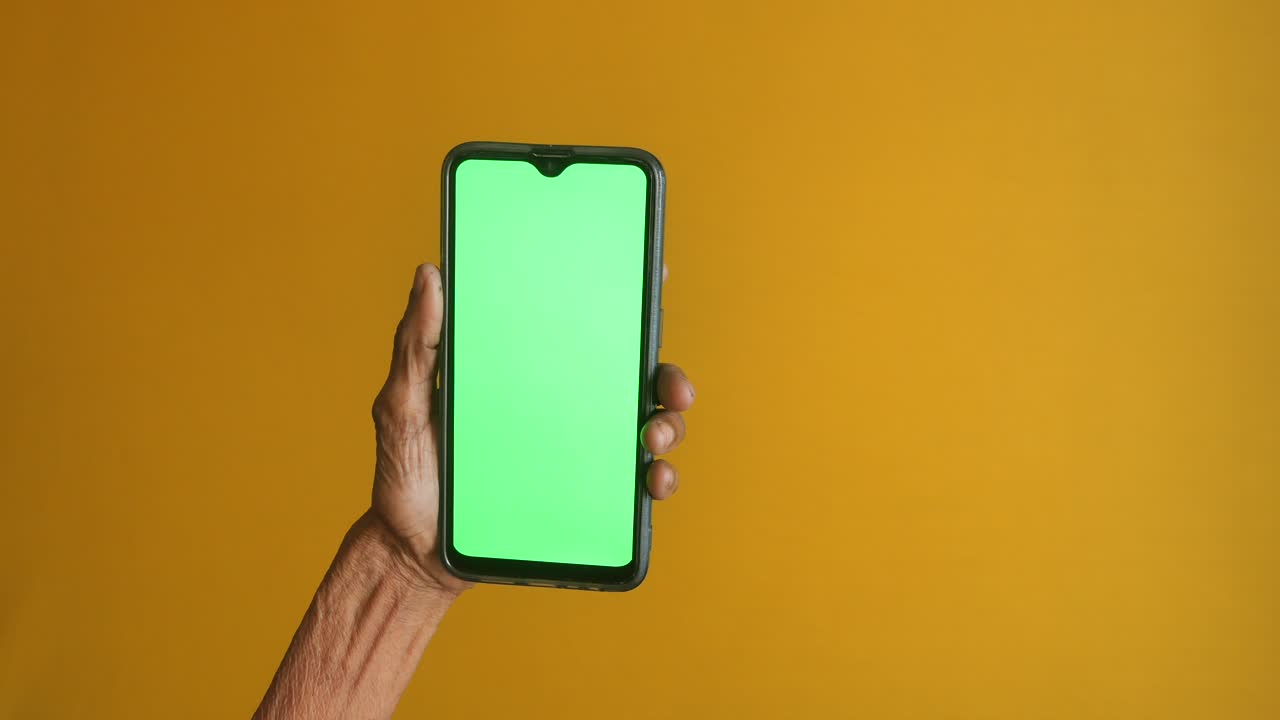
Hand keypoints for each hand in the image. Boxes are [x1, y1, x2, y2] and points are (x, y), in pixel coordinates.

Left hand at [369, 263, 694, 593]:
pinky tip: (654, 480)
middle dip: (666, 376)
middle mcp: (560, 408)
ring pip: (645, 427)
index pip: (582, 329)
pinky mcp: (582, 499)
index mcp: (525, 374)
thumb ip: (416, 343)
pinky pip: (633, 486)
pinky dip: (658, 478)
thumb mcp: (401, 404)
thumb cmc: (405, 474)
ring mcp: (574, 454)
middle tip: (670, 388)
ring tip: (654, 438)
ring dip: (668, 425)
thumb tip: (429, 274)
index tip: (655, 278)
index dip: (625, 303)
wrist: (411, 554)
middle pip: (632, 379)